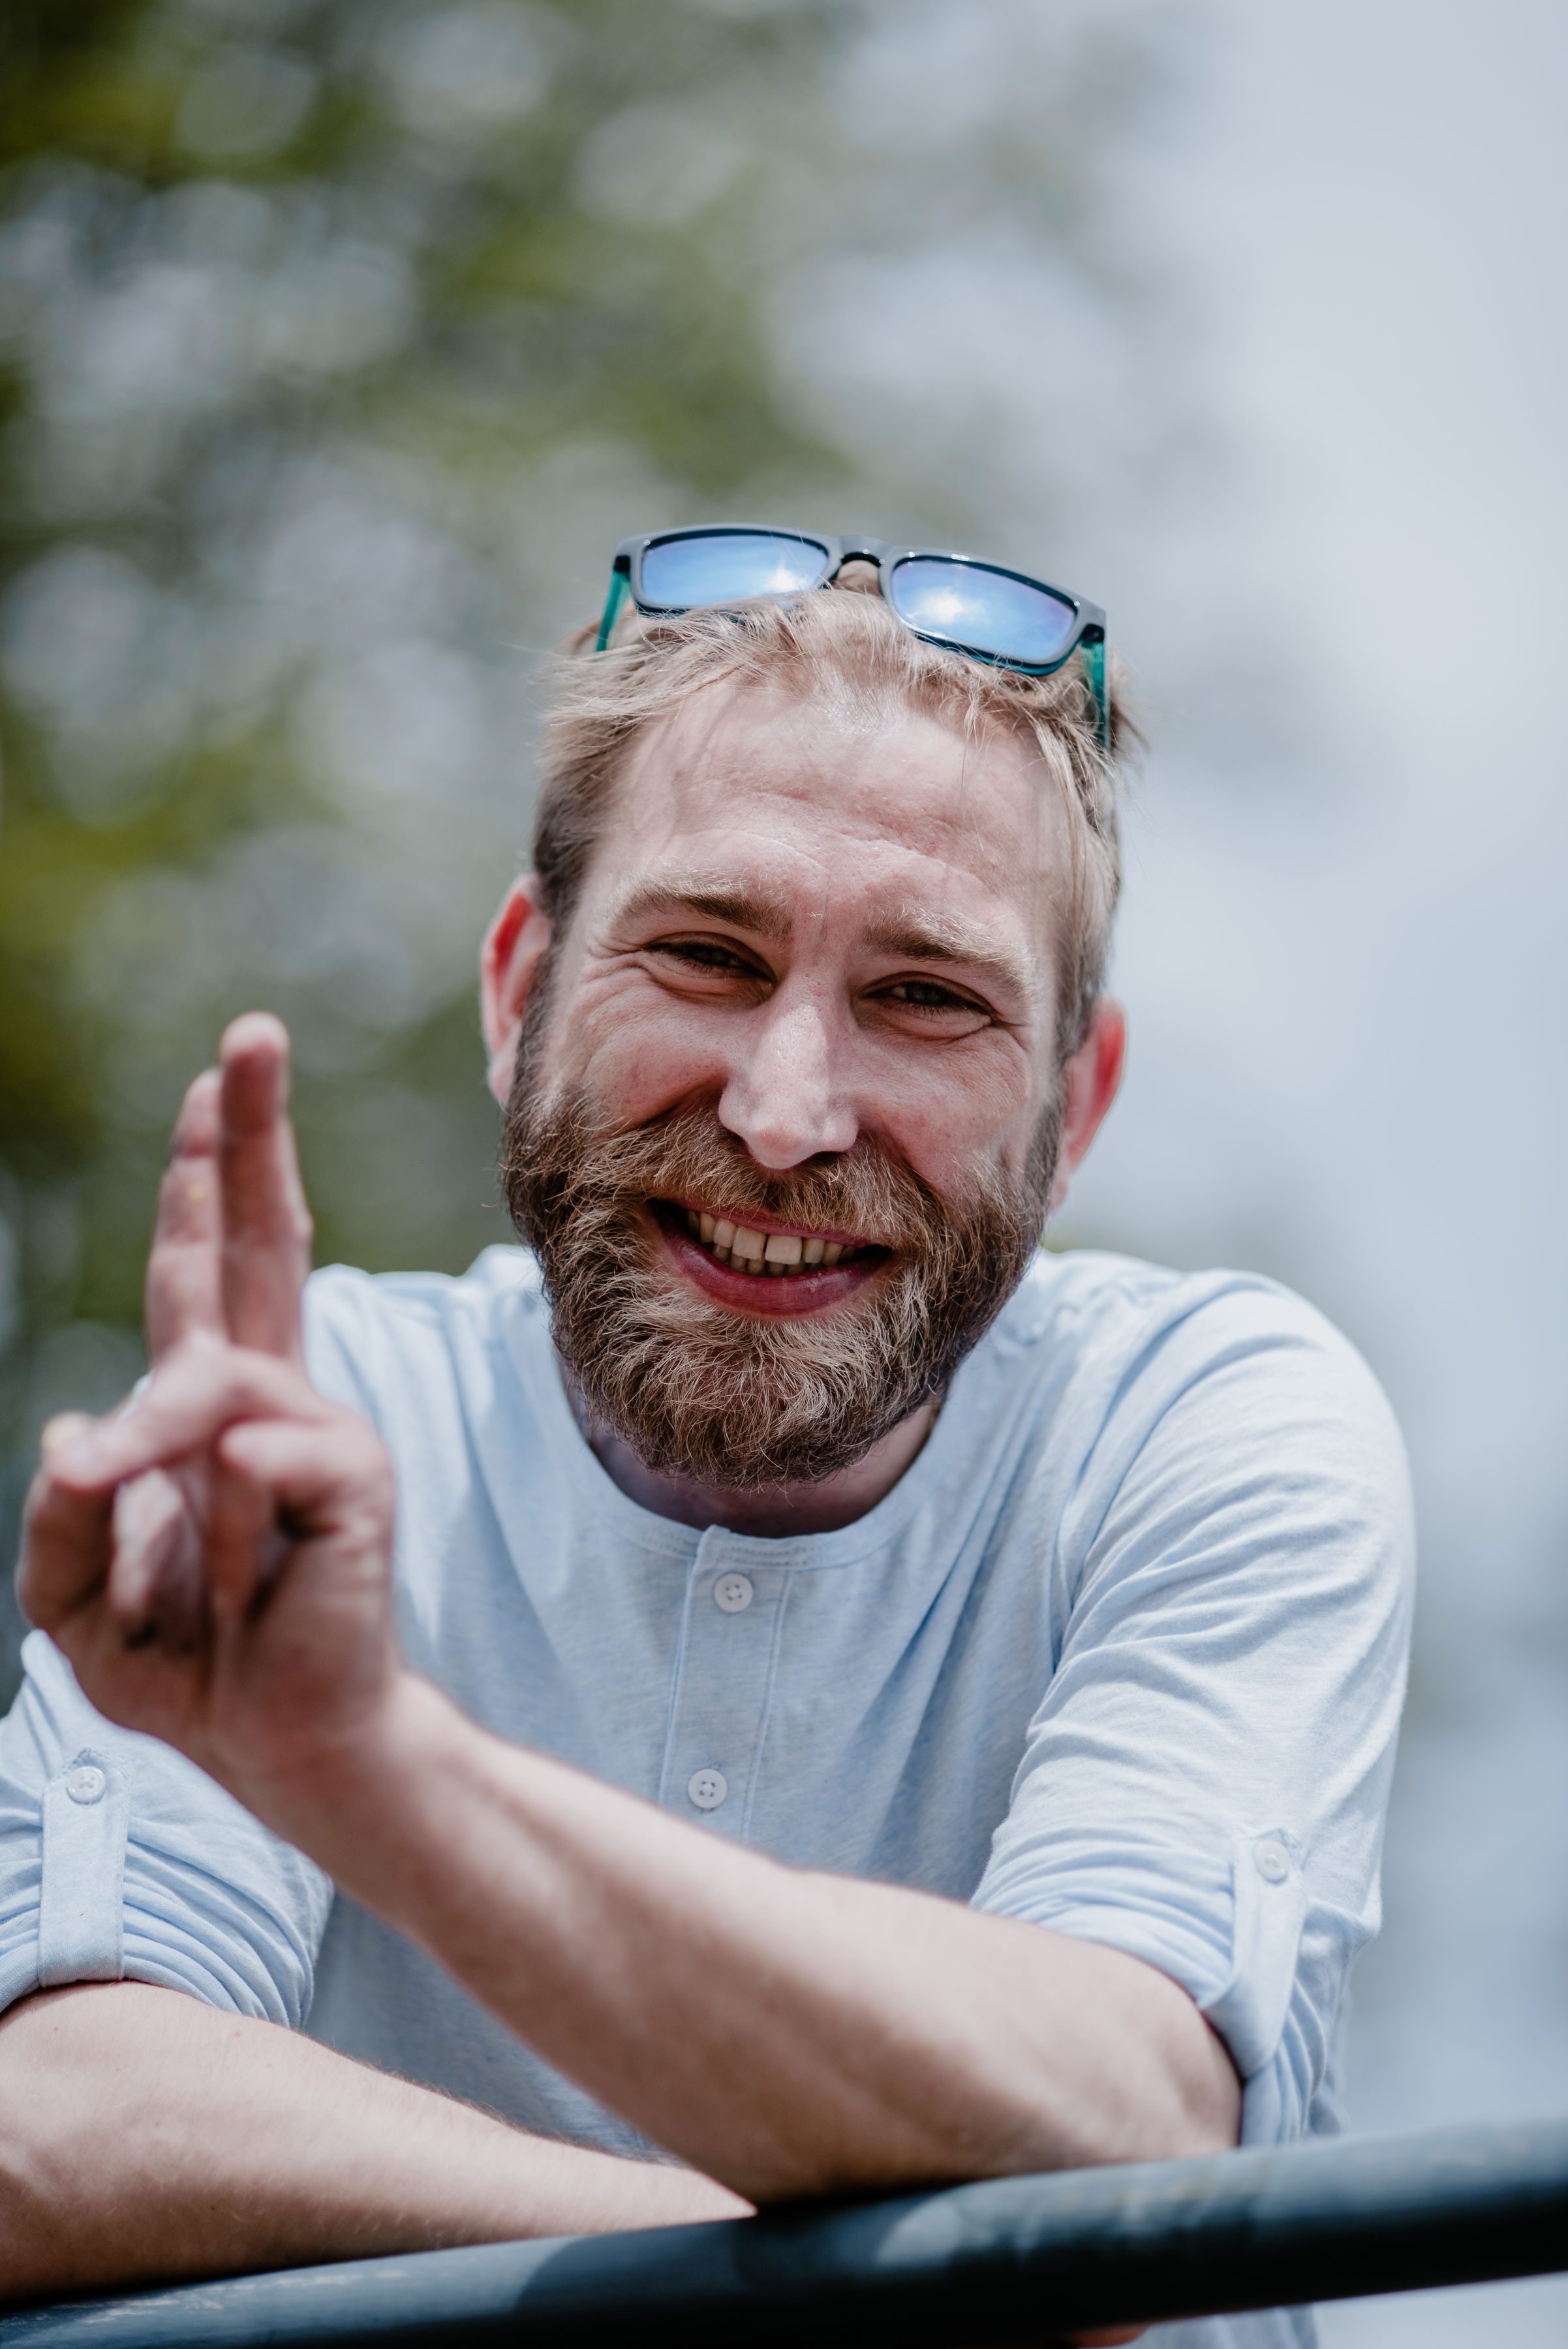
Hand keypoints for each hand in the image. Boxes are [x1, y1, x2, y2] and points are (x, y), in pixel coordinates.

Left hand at [19, 1016, 401, 1808]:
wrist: (283, 1748)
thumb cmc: (193, 1666)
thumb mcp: (76, 1600)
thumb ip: (58, 1518)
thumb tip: (75, 1432)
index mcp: (211, 1408)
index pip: (210, 1269)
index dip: (209, 1176)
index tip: (213, 1082)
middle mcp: (270, 1400)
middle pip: (262, 1243)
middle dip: (252, 1139)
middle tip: (253, 1034)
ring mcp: (317, 1434)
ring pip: (212, 1381)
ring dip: (146, 1445)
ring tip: (114, 1492)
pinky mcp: (352, 1485)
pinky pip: (269, 1455)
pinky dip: (235, 1500)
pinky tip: (247, 1544)